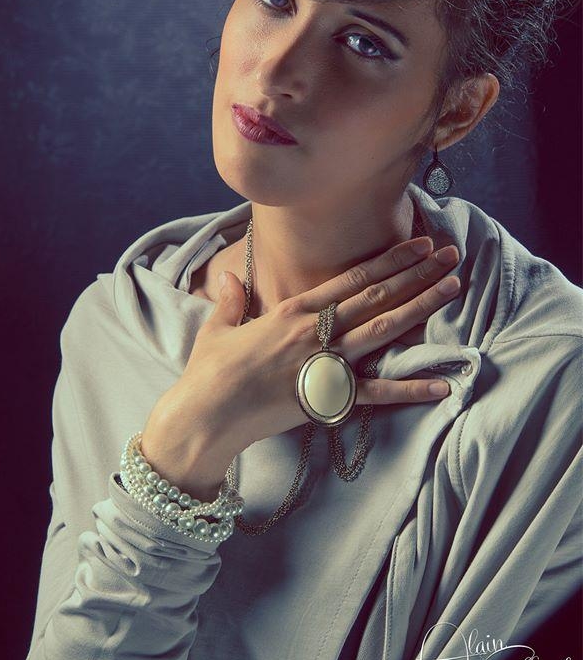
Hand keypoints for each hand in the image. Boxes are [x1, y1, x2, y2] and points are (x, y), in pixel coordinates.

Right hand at [144, 235, 460, 467]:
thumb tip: (227, 277)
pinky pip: (377, 393)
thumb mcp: (217, 328)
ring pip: (383, 329)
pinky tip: (444, 384)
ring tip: (453, 288)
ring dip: (421, 306)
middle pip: (377, 296)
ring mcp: (324, 363)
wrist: (206, 415)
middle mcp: (315, 330)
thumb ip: (230, 300)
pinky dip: (411, 389)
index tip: (417, 244)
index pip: (352, 278)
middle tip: (452, 255)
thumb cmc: (208, 372)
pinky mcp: (327, 398)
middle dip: (417, 273)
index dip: (388, 259)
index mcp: (292, 311)